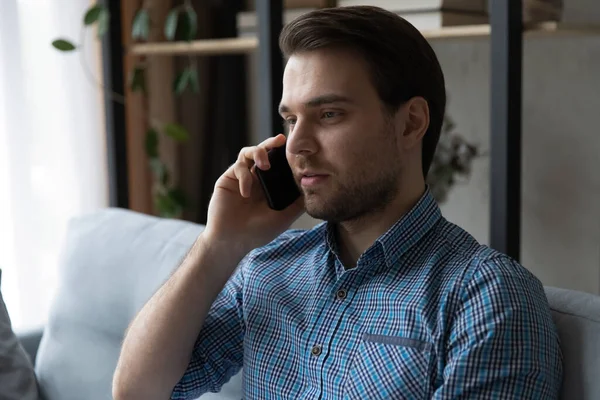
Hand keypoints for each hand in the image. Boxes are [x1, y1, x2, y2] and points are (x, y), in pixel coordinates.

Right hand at [202, 134, 304, 255]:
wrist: (232, 241)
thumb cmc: (257, 232)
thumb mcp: (284, 217)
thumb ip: (297, 204)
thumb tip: (314, 190)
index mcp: (269, 186)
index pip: (278, 164)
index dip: (285, 155)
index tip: (296, 148)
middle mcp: (255, 179)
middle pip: (264, 152)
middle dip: (272, 143)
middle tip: (281, 140)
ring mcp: (241, 178)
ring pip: (249, 153)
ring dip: (258, 153)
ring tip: (265, 165)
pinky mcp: (228, 179)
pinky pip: (238, 167)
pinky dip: (244, 177)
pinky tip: (246, 193)